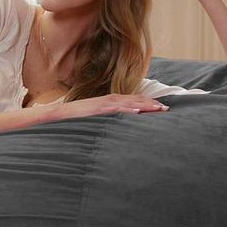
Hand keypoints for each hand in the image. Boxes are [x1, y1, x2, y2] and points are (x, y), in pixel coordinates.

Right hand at [47, 94, 169, 119]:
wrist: (58, 115)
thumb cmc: (78, 119)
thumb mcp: (98, 117)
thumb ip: (111, 119)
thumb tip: (122, 127)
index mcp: (111, 101)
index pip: (135, 100)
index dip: (149, 103)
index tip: (162, 108)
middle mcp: (110, 100)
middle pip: (136, 100)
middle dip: (152, 104)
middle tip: (167, 109)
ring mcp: (104, 104)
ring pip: (129, 103)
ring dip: (145, 105)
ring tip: (159, 109)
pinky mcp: (98, 110)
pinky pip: (115, 109)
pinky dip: (127, 110)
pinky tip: (138, 112)